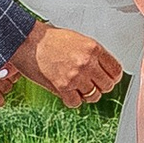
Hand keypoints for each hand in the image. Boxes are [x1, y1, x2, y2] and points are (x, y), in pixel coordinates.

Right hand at [10, 16, 125, 108]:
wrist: (27, 41)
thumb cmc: (48, 39)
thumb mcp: (77, 40)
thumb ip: (91, 54)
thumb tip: (102, 68)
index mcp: (93, 48)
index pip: (116, 70)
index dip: (112, 77)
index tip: (108, 79)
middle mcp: (87, 62)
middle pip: (107, 86)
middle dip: (100, 87)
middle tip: (91, 84)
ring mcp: (75, 76)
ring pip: (93, 96)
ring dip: (86, 95)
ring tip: (78, 88)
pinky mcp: (62, 87)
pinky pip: (76, 103)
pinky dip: (72, 100)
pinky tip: (67, 92)